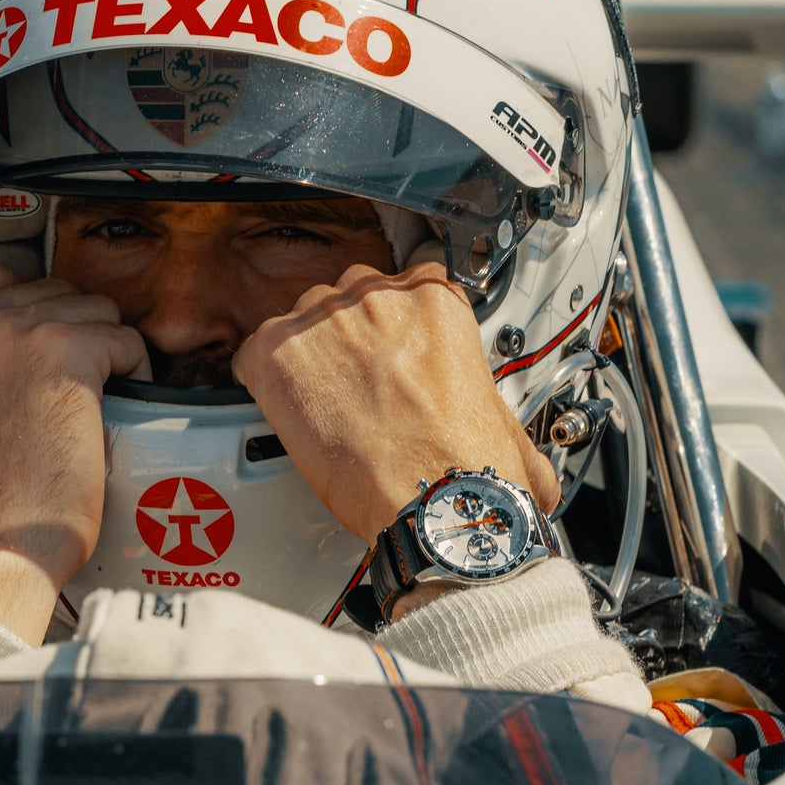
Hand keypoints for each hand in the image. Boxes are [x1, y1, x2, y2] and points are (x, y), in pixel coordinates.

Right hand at [0, 262, 149, 641]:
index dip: (33, 316)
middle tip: (78, 388)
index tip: (46, 354)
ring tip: (96, 402)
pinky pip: (123, 337)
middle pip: (49, 291)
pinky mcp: (63, 350)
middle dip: (72, 334)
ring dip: (104, 351)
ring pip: (91, 309)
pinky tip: (117, 409)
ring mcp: (13, 332)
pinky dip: (133, 369)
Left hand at [231, 261, 558, 545]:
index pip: (405, 281)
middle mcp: (377, 295)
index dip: (395, 327)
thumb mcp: (502, 420)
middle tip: (362, 388)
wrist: (433, 503)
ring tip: (326, 408)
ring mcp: (323, 318)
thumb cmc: (467, 467)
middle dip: (352, 339)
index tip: (394, 354)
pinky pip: (254, 354)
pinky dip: (265, 382)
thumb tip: (530, 467)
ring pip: (302, 322)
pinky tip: (288, 413)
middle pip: (350, 296)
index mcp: (434, 298)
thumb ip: (496, 410)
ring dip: (309, 359)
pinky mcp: (277, 351)